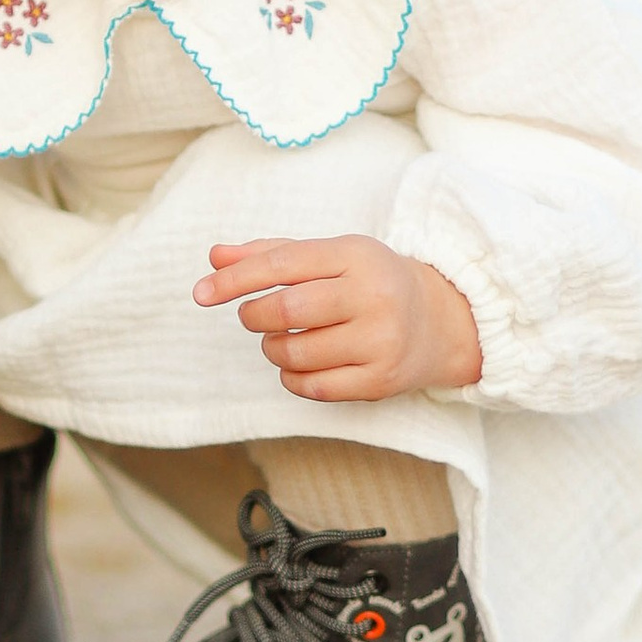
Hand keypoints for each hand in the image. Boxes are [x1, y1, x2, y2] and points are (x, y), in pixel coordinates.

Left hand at [193, 235, 482, 401]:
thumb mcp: (329, 257)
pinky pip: (312, 387)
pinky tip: (298, 364)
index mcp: (356, 255)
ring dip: (272, 348)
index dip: (235, 279)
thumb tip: (214, 256)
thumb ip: (270, 254)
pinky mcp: (380, 381)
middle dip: (253, 316)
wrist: (440, 323)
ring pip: (295, 352)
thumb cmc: (369, 283)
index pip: (282, 264)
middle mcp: (373, 296)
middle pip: (286, 310)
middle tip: (252, 316)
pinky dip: (291, 377)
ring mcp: (380, 341)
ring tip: (280, 339)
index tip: (201, 293)